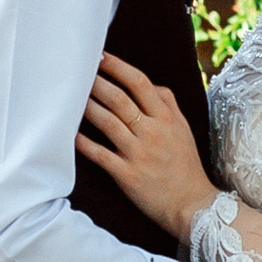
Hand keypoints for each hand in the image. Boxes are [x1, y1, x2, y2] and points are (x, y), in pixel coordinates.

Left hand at [79, 55, 216, 240]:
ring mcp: (139, 153)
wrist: (192, 204)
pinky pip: (100, 154)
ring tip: (71, 96)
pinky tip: (69, 134)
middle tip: (78, 71)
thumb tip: (150, 84)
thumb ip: (168, 105)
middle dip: (97, 82)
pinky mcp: (127, 175)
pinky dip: (83, 143)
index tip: (101, 57)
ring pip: (108, 122)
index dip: (118, 67)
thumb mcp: (183, 130)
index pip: (140, 83)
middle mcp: (153, 132)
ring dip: (87, 107)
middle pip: (120, 99)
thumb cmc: (186, 166)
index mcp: (167, 118)